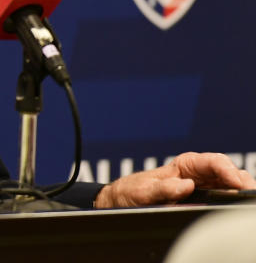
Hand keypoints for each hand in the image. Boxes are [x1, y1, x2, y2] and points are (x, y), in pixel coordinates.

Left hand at [94, 152, 255, 207]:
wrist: (123, 200)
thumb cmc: (131, 191)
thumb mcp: (142, 191)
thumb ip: (162, 189)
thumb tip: (185, 186)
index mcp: (184, 164)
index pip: (213, 162)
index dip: (228, 171)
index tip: (237, 183)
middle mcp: (197, 173)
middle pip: (228, 172)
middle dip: (241, 180)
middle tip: (248, 194)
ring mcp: (203, 186)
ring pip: (230, 184)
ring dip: (239, 189)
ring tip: (246, 200)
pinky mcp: (203, 199)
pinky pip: (224, 196)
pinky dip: (233, 198)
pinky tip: (236, 205)